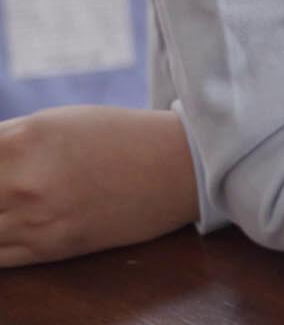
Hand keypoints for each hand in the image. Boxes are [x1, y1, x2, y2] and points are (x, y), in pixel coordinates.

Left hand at [0, 106, 197, 266]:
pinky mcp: (50, 248)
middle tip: (0, 188)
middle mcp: (23, 181)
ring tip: (6, 203)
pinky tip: (6, 223)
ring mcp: (35, 220)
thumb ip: (0, 143)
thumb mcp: (50, 123)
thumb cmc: (115, 136)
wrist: (178, 167)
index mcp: (21, 139)